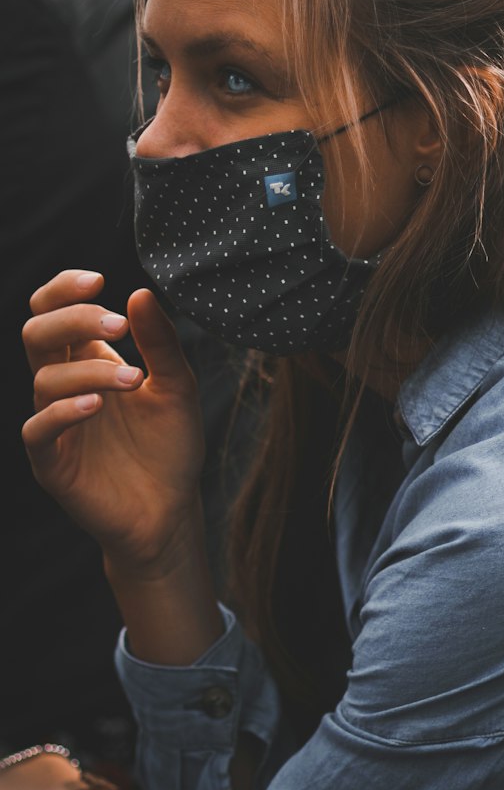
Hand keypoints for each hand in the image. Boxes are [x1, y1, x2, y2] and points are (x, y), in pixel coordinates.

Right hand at [22, 271, 205, 570]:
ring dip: (88, 370)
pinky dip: (63, 412)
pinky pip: (38, 429)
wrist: (172, 509)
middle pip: (38, 333)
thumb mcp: (178, 386)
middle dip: (73, 317)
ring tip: (133, 380)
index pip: (52, 311)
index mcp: (88, 358)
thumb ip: (160, 342)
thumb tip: (140, 292)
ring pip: (44, 378)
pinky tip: (96, 406)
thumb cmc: (171, 444)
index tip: (98, 280)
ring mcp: (55, 423)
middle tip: (118, 324)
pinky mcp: (52, 462)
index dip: (63, 290)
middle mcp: (65, 385)